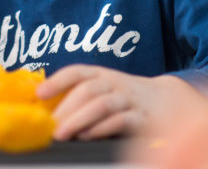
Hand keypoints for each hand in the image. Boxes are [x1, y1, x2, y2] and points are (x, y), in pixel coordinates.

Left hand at [36, 65, 192, 140]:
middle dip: (65, 108)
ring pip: (102, 104)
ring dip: (78, 119)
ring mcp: (129, 100)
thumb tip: (46, 111)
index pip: (77, 72)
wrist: (168, 102)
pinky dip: (101, 128)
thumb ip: (80, 97)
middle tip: (49, 125)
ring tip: (62, 133)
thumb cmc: (126, 98)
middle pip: (87, 90)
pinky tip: (87, 136)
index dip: (57, 81)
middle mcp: (115, 83)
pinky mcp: (141, 118)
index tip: (39, 94)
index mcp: (102, 75)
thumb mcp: (105, 90)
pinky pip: (120, 120)